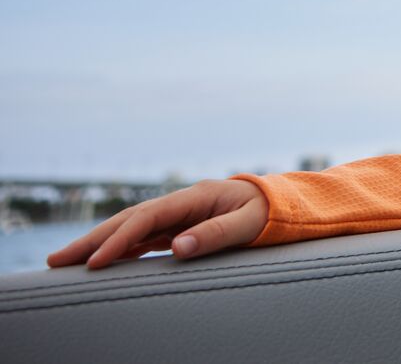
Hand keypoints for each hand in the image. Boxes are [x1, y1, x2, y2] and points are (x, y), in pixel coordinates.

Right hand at [46, 178, 267, 269]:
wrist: (283, 202)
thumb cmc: (269, 212)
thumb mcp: (249, 224)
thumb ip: (216, 234)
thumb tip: (177, 247)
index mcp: (195, 196)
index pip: (148, 217)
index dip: (119, 239)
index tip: (96, 262)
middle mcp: (181, 202)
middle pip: (129, 219)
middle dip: (93, 239)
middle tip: (57, 260)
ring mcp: (179, 213)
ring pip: (132, 228)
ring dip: (100, 244)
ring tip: (67, 262)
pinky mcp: (181, 225)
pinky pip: (145, 237)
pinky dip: (121, 248)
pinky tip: (103, 261)